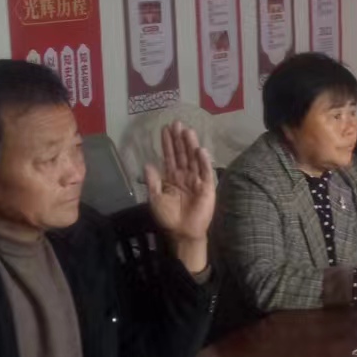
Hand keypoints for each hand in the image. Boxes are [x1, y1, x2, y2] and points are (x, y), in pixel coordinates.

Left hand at [145, 122, 216, 269]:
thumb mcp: (155, 198)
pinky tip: (200, 150)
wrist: (182, 232)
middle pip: (182, 154)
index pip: (170, 156)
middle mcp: (185, 175)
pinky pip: (206, 172)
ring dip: (191, 145)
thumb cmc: (169, 217)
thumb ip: (153, 181)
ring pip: (193, 159)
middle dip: (179, 139)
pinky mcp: (207, 187)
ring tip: (187, 131)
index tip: (165, 129)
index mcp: (172, 177)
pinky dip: (204, 161)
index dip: (168, 143)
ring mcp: (197, 180)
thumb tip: (148, 164)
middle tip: (176, 123)